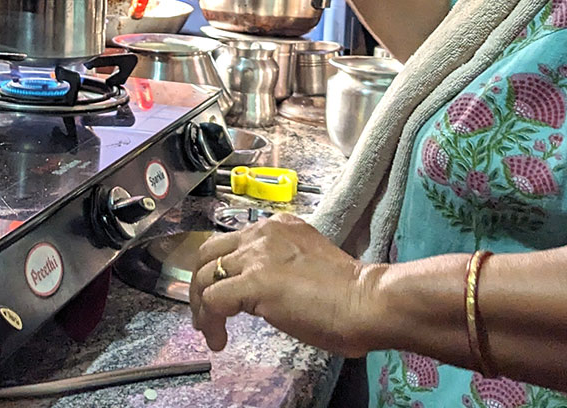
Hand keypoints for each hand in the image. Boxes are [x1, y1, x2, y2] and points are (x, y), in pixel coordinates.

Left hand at [188, 213, 378, 356]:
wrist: (367, 300)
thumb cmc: (349, 293)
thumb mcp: (306, 264)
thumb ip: (280, 266)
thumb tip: (262, 290)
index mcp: (277, 226)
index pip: (230, 241)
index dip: (217, 269)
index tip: (219, 294)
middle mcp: (262, 233)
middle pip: (207, 254)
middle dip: (199, 285)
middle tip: (205, 313)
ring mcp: (256, 255)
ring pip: (204, 277)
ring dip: (200, 308)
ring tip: (209, 331)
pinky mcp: (254, 281)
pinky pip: (213, 301)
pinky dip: (209, 323)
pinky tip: (218, 340)